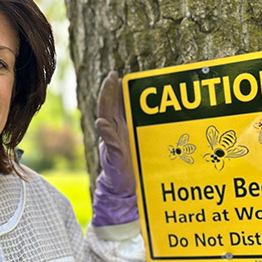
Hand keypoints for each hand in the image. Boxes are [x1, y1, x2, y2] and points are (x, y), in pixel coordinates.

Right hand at [92, 71, 138, 226]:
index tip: (117, 75)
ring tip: (107, 89)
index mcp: (120, 127)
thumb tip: (159, 108)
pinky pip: (110, 143)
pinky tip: (102, 124)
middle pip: (108, 108)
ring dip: (106, 103)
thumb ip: (144, 127)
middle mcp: (114, 132)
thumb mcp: (141, 143)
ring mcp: (113, 143)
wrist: (126, 186)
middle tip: (111, 76)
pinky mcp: (114, 156)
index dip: (114, 89)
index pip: (115, 104)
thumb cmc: (135, 163)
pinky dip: (106, 133)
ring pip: (106, 119)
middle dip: (109, 91)